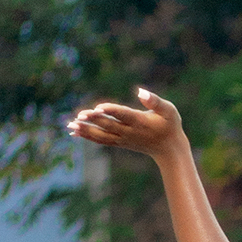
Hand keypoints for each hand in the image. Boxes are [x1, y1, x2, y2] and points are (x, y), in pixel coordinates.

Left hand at [68, 87, 189, 165]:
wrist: (170, 150)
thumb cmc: (170, 126)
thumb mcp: (169, 110)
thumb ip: (155, 101)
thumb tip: (140, 91)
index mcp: (140, 122)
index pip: (123, 115)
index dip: (110, 111)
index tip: (98, 108)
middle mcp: (129, 132)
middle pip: (109, 125)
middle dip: (94, 120)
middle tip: (79, 115)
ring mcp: (123, 139)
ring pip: (102, 135)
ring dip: (86, 130)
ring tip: (70, 126)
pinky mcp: (119, 142)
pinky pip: (101, 140)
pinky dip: (88, 136)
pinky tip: (75, 132)